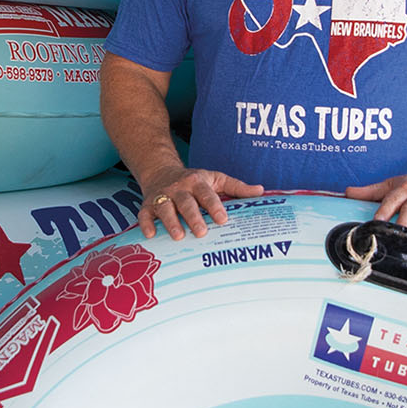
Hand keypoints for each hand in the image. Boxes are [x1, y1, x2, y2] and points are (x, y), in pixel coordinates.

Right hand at [136, 167, 265, 239]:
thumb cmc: (194, 180)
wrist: (160, 171)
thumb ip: (237, 187)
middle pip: (186, 202)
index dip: (214, 206)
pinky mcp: (147, 205)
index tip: (222, 219)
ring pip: (165, 208)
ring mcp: (162, 196)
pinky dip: (146, 224)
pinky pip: (144, 214)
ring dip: (171, 222)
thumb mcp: (216, 179)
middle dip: (193, 217)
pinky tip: (151, 235)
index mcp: (197, 182)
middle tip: (201, 232)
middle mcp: (179, 188)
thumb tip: (261, 191)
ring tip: (178, 236)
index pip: (207, 194)